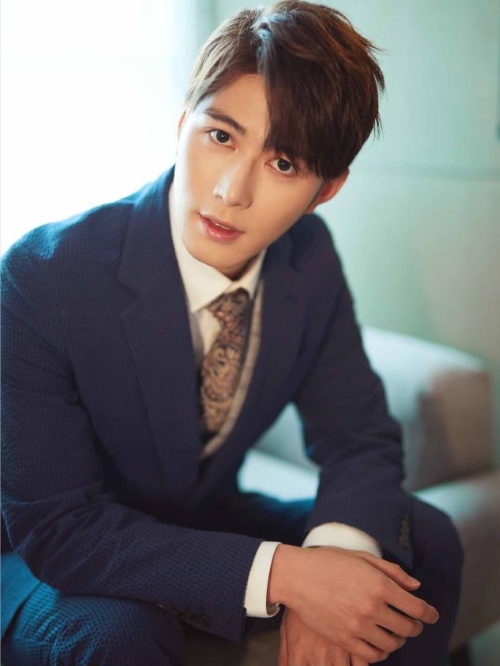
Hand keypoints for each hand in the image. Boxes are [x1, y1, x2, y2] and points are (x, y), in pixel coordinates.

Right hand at [269, 544, 436, 662]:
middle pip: (408, 628)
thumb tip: (416, 588)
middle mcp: (372, 607)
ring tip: (395, 632)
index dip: (429, 613)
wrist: (297, 576)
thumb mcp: (362, 558)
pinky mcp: (344, 639)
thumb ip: (392, 572)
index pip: (417, 608)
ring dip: (399, 639)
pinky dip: (381, 652)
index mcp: (379, 585)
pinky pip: (372, 655)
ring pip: (392, 644)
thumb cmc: (329, 562)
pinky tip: (378, 642)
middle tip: (413, 623)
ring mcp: (358, 626)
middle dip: (415, 626)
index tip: (432, 615)